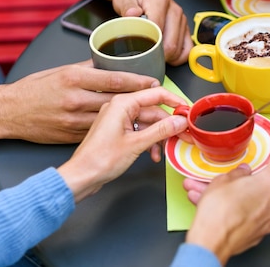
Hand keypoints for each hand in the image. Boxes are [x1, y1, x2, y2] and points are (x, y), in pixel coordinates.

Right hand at [0, 60, 161, 143]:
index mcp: (74, 78)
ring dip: (136, 121)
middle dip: (144, 103)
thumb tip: (110, 64)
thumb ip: (87, 69)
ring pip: (114, 121)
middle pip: (119, 101)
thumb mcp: (60, 71)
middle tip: (163, 104)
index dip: (139, 81)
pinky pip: (102, 133)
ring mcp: (74, 119)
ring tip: (156, 120)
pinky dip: (118, 133)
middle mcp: (76, 98)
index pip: (115, 79)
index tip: (154, 83)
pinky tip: (133, 132)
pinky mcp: (73, 134)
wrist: (8, 113)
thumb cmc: (33, 90)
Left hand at [58, 87, 187, 201]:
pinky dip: (150, 141)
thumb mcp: (137, 144)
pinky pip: (141, 130)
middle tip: (184, 135)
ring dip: (160, 136)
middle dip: (170, 124)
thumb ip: (161, 130)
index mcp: (122, 103)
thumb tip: (180, 120)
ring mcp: (119, 119)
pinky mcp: (118, 131)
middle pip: (155, 110)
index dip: (176, 101)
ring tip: (169, 148)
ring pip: (149, 122)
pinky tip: (154, 154)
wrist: (81, 177)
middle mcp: (120, 107)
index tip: (188, 111)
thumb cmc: (99, 160)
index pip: (156, 93)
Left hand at [110, 0, 191, 65]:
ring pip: (180, 48)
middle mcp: (174, 10)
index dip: (149, 45)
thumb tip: (132, 14)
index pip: (158, 29)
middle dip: (158, 56)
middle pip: (171, 43)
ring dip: (168, 57)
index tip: (139, 52)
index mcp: (159, 1)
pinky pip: (188, 47)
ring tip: (155, 57)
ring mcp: (182, 19)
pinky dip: (179, 57)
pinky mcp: (185, 27)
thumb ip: (127, 6)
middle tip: (145, 59)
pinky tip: (168, 57)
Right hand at [184, 145, 269, 264]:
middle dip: (244, 182)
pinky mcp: (259, 233)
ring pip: (252, 202)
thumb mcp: (222, 180)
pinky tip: (220, 210)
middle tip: (229, 179)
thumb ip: (237, 173)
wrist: (211, 242)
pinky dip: (237, 212)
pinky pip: (249, 216)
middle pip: (262, 185)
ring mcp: (267, 220)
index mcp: (268, 183)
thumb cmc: (218, 212)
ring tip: (212, 196)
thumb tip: (242, 173)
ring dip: (235, 198)